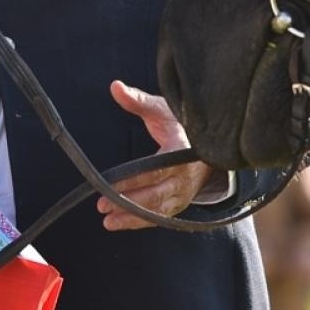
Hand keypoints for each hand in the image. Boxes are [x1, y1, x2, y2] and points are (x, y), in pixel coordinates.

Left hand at [98, 80, 214, 230]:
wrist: (208, 144)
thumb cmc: (181, 124)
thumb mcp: (162, 109)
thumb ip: (138, 101)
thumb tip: (115, 87)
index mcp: (181, 151)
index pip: (155, 169)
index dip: (132, 179)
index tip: (108, 183)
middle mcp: (186, 175)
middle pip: (156, 194)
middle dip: (128, 202)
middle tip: (102, 205)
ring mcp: (184, 192)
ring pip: (158, 210)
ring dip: (132, 217)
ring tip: (108, 220)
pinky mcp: (181, 203)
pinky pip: (161, 217)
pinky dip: (141, 222)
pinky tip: (120, 223)